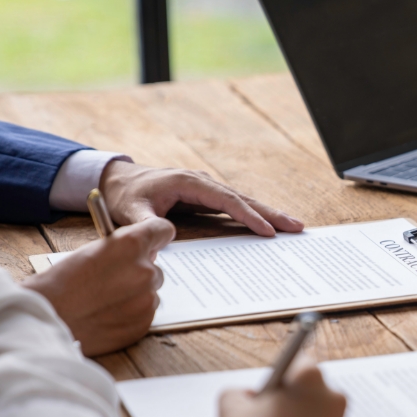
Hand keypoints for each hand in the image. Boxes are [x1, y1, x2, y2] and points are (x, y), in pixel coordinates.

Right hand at [23, 217, 174, 355]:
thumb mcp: (89, 252)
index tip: (155, 240)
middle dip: (139, 273)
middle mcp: (145, 270)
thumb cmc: (59, 283)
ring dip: (135, 295)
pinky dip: (131, 314)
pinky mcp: (144, 323)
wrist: (47, 318)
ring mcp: (147, 299)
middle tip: (113, 281)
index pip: (161, 230)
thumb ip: (120, 250)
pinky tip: (107, 315)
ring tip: (104, 302)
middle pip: (154, 268)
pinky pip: (144, 314)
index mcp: (130, 245)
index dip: (157, 235)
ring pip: (150, 293)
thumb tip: (139, 254)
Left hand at [100, 161, 303, 236]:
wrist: (118, 179)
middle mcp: (203, 183)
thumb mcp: (130, 209)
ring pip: (243, 202)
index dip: (248, 216)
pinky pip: (235, 207)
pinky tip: (269, 226)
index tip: (267, 230)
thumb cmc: (125, 193)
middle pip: (243, 199)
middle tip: (297, 226)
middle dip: (271, 213)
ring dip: (268, 214)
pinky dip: (254, 216)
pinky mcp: (206, 198)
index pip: (226, 200)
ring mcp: (207, 190)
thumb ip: (146, 222)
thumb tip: (162, 236)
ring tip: (292, 227)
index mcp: (189, 182)